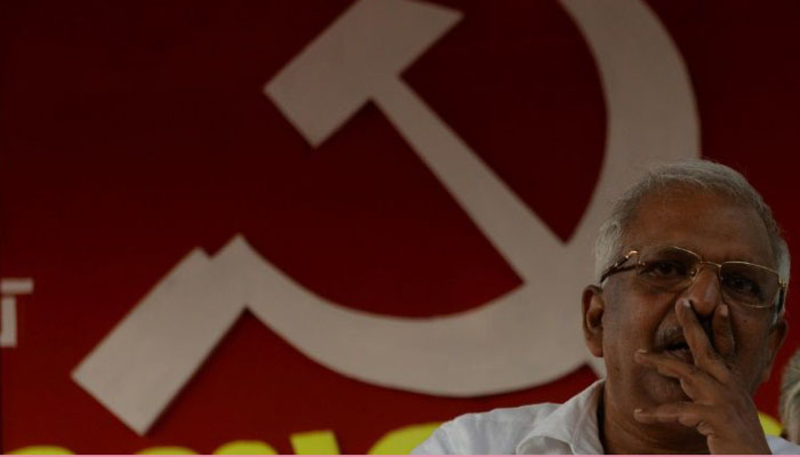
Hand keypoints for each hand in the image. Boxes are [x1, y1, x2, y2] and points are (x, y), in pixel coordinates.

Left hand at [632, 299, 770, 453]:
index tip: (717, 304)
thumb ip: (698, 391)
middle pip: (708, 349)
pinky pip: (679, 411)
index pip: (725, 350)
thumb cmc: (732, 439)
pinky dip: (657, 413)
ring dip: (661, 362)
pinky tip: (639, 414)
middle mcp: (730, 387)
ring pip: (688, 373)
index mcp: (731, 384)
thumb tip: (676, 374)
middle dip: (693, 324)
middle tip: (681, 302)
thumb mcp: (716, 410)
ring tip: (636, 355)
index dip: (721, 326)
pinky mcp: (716, 417)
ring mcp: (724, 400)